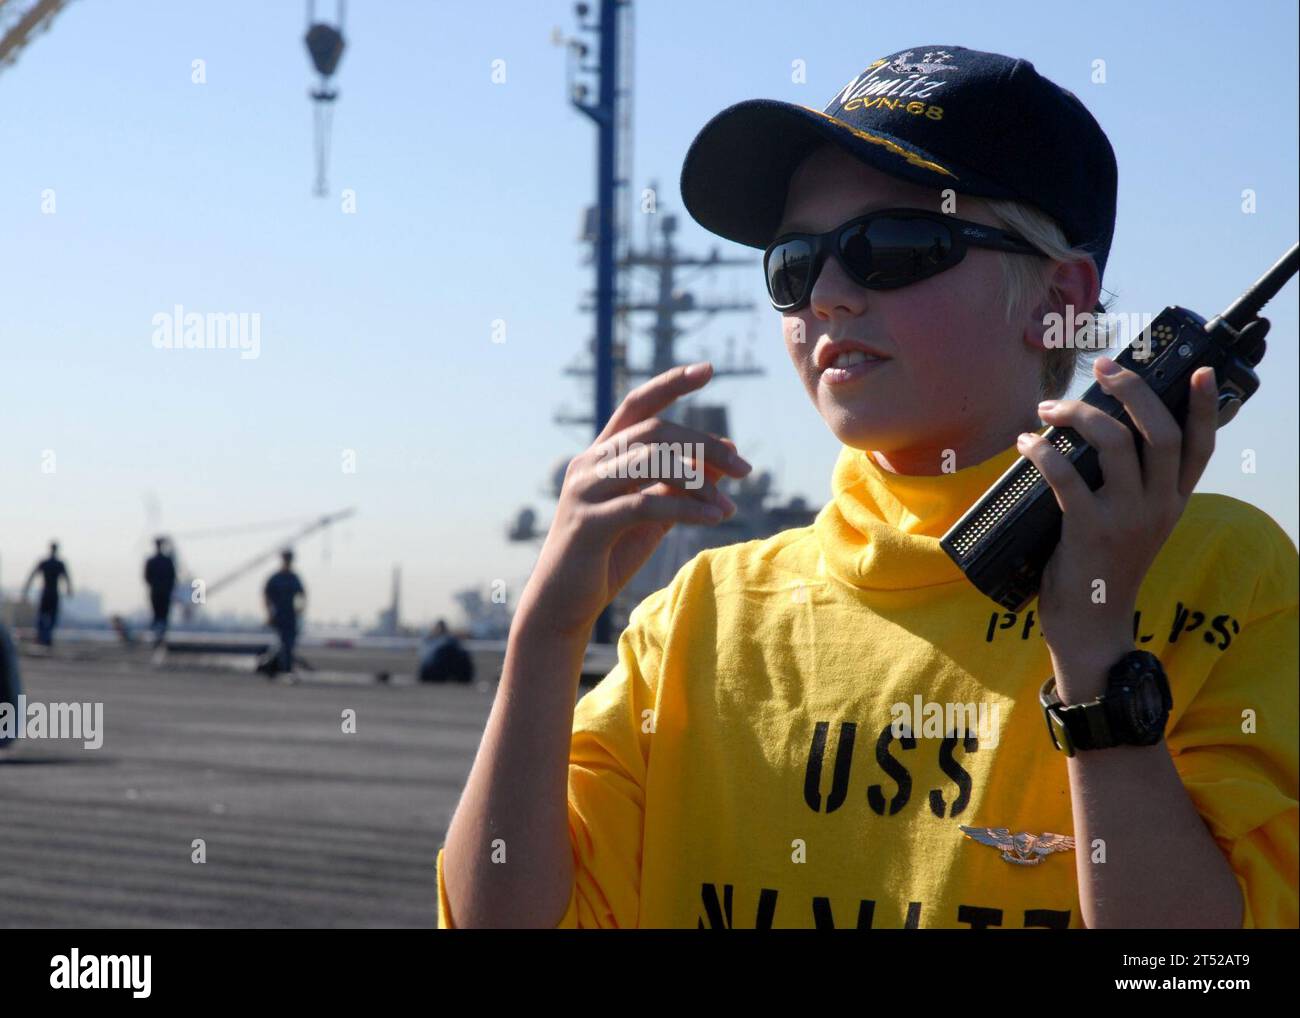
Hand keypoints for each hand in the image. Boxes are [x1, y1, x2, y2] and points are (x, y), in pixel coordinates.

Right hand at [516, 361, 751, 640]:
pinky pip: (647, 504)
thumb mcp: (649, 514)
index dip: (670, 384)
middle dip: (705, 444)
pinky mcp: (589, 524)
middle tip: (745, 467)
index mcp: (601, 456)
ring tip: (731, 500)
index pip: (637, 406)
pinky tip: (717, 517)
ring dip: (700, 478)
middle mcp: (589, 465)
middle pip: (654, 432)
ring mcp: (585, 492)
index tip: (708, 370)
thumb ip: (677, 484)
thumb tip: (723, 454)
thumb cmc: (606, 557)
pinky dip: (687, 508)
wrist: (562, 605)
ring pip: (651, 462)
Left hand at [1017, 356, 1219, 684]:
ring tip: (1049, 407)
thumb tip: (1104, 432)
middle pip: (1160, 432)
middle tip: (1104, 368)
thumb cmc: (1104, 565)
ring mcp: (1126, 517)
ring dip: (1080, 413)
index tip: (1198, 371)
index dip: (1203, 407)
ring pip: (1117, 443)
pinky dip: (1042, 451)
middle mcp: (1158, 505)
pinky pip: (1066, 475)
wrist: (1092, 623)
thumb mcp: (1136, 524)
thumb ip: (1133, 484)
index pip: (1201, 447)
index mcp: (1174, 501)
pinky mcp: (1089, 530)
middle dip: (1133, 391)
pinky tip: (1026, 443)